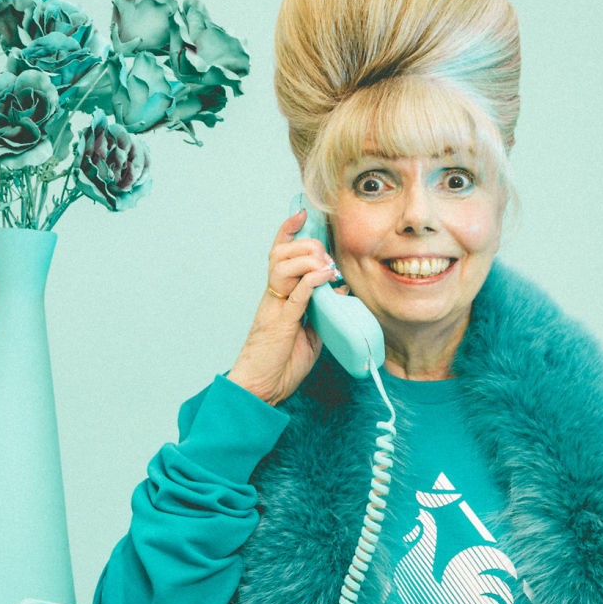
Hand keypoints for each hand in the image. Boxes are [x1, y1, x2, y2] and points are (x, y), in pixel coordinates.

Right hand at [226, 209, 338, 404]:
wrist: (262, 388)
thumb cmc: (281, 363)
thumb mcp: (311, 334)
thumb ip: (323, 311)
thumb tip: (341, 291)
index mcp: (279, 296)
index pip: (279, 254)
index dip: (287, 231)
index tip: (301, 214)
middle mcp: (273, 296)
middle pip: (282, 252)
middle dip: (307, 245)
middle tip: (327, 257)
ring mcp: (275, 306)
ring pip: (283, 263)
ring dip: (308, 258)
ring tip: (327, 267)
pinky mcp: (280, 321)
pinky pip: (296, 292)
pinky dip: (312, 278)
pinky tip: (327, 276)